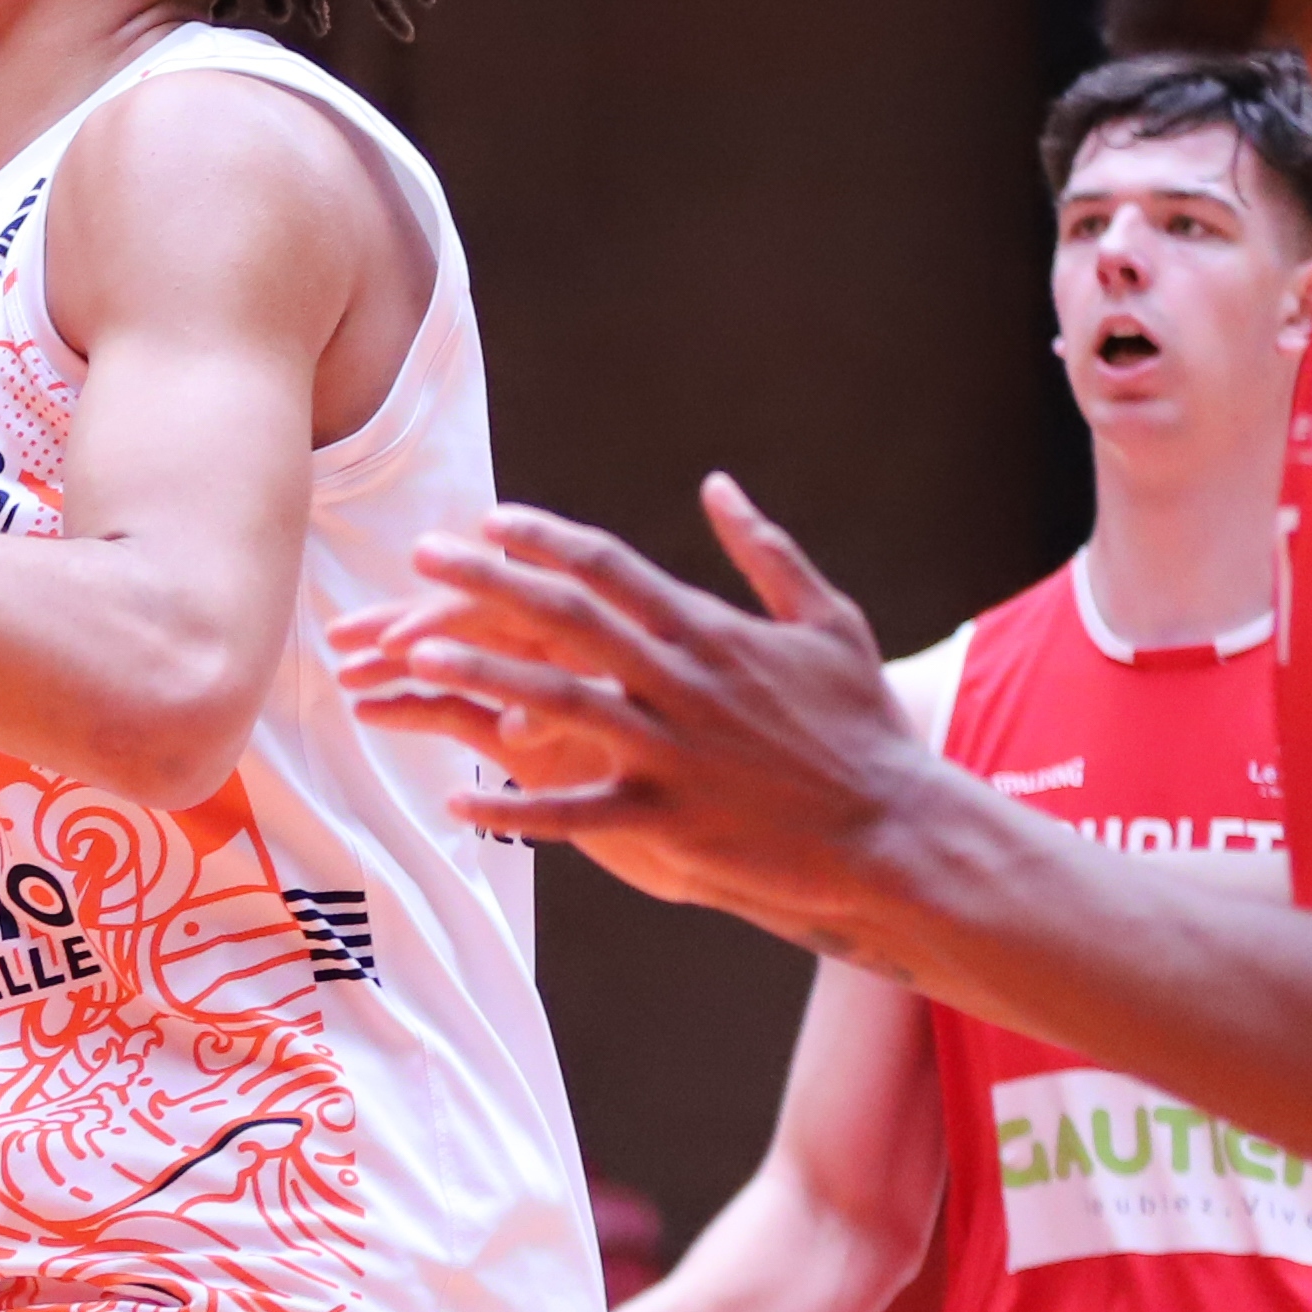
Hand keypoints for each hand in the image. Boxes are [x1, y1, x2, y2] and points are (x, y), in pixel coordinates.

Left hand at [336, 483, 937, 943]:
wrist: (897, 826)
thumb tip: (718, 485)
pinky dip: (516, 810)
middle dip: (487, 584)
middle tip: (419, 556)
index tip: (487, 520)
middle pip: (568, 619)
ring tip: (414, 655)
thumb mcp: (826, 622)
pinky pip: (577, 814)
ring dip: (482, 677)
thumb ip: (765, 551)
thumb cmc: (860, 724)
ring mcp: (673, 752)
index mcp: (712, 632)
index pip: (613, 568)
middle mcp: (684, 683)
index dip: (545, 540)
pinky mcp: (671, 819)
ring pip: (559, 704)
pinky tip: (457, 803)